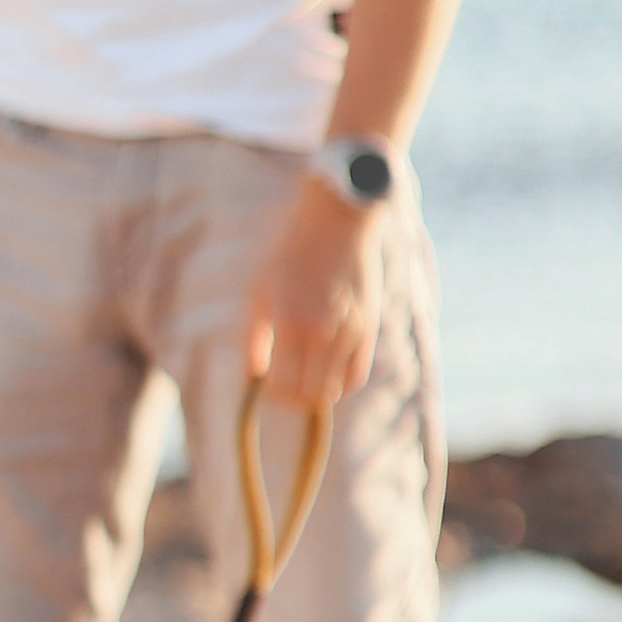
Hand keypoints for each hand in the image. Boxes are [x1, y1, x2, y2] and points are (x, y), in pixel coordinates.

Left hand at [245, 180, 384, 408]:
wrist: (338, 222)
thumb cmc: (291, 254)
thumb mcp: (260, 291)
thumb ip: (254, 338)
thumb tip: (252, 378)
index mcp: (288, 323)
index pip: (280, 385)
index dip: (270, 393)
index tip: (266, 385)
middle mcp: (321, 332)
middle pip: (307, 396)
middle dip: (291, 399)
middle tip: (283, 388)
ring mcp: (349, 332)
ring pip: (332, 391)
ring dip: (315, 393)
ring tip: (303, 378)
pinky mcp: (369, 329)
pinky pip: (355, 377)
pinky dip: (340, 384)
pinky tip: (327, 373)